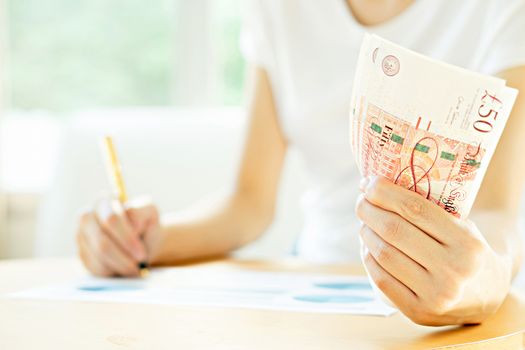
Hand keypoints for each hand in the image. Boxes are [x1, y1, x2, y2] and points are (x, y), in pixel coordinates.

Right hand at [76, 197, 160, 276]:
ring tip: (135, 268)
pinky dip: (113, 272)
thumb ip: (141, 212)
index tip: (141, 254)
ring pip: (98, 258)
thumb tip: (131, 225)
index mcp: (103, 201)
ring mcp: (81, 237)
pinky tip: (124, 268)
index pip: (111, 220)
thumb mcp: (150, 212)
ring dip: (120, 266)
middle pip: (102, 242)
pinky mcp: (82, 255)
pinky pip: (95, 268)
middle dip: (123, 257)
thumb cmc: (145, 225)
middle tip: (139, 266)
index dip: (127, 239)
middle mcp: (87, 217)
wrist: (143, 242)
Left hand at [355, 176, 512, 325]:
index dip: (384, 192)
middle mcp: (452, 271)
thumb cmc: (467, 252)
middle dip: (369, 210)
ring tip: (364, 222)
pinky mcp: (418, 312)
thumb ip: (430, 212)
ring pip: (383, 254)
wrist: (488, 297)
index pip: (415, 209)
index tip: (368, 183)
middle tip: (361, 200)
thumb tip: (377, 189)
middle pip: (394, 230)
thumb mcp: (464, 228)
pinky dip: (368, 257)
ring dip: (366, 232)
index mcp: (467, 243)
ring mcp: (435, 296)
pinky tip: (367, 245)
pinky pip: (381, 278)